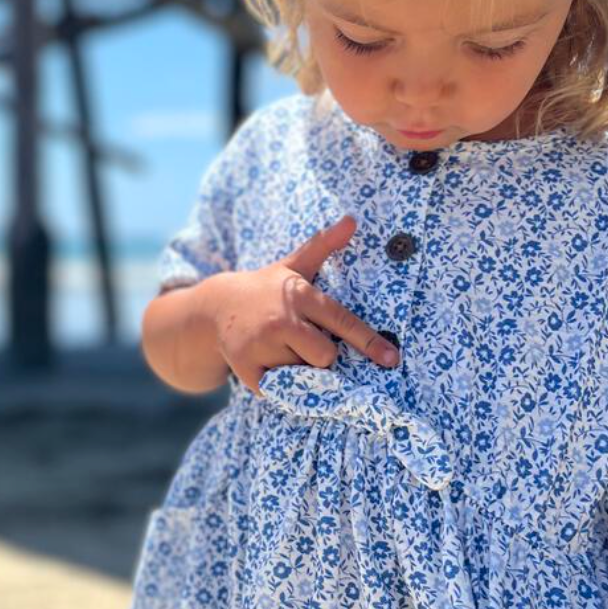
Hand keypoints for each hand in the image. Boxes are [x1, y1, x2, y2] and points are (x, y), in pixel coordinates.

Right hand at [207, 214, 400, 396]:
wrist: (216, 307)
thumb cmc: (266, 289)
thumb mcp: (294, 265)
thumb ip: (323, 245)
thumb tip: (352, 220)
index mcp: (299, 296)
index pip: (342, 321)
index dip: (369, 341)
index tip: (391, 358)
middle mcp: (281, 320)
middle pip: (326, 355)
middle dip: (320, 354)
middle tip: (301, 339)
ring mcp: (261, 345)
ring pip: (303, 373)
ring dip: (297, 367)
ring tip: (279, 348)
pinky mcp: (246, 368)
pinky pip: (280, 388)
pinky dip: (278, 382)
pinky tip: (267, 362)